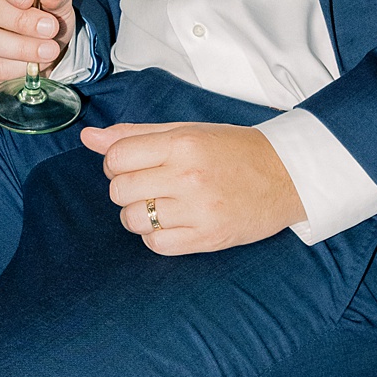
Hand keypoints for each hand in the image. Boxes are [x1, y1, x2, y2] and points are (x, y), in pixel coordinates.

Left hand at [81, 121, 305, 254]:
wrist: (286, 176)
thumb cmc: (235, 150)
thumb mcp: (188, 131)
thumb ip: (136, 134)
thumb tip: (89, 137)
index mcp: (183, 144)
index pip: (117, 157)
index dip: (116, 162)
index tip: (133, 164)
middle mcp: (188, 176)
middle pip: (120, 189)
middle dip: (126, 187)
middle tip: (150, 183)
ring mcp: (198, 210)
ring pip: (132, 219)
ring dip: (138, 214)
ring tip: (162, 204)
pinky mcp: (207, 238)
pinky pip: (156, 245)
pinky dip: (156, 236)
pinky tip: (173, 222)